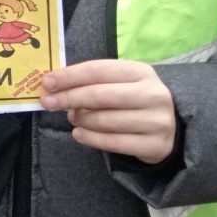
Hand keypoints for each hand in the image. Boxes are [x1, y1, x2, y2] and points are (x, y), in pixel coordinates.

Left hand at [39, 59, 177, 163]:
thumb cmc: (133, 99)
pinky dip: (91, 139)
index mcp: (141, 72)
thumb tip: (52, 84)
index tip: (46, 82)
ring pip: (106, 120)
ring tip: (72, 118)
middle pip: (100, 95)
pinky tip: (78, 134)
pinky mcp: (156, 145)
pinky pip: (114, 143)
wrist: (170, 127)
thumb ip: (92, 81)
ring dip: (81, 120)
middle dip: (69, 98)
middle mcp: (154, 94)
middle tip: (48, 103)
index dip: (69, 76)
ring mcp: (158, 121)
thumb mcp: (119, 83)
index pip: (98, 70)